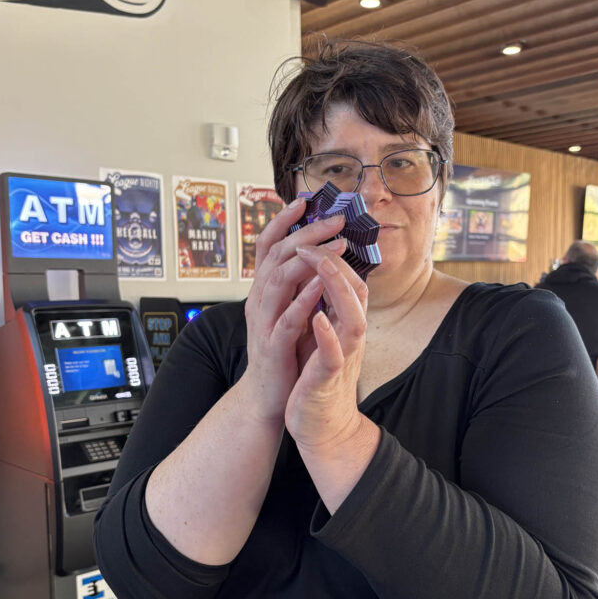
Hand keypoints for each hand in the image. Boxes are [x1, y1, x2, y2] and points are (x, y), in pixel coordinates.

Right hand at [241, 200, 346, 422]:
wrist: (267, 396)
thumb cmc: (282, 352)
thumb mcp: (287, 310)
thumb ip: (296, 284)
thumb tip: (316, 254)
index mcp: (264, 289)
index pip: (269, 246)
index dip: (284, 221)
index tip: (306, 202)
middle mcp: (259, 300)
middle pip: (277, 254)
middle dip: (307, 233)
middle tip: (336, 218)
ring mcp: (264, 321)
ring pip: (278, 279)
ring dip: (309, 259)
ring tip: (338, 244)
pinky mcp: (274, 345)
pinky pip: (288, 317)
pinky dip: (303, 298)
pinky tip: (320, 285)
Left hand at [284, 244, 368, 449]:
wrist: (322, 427)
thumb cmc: (319, 380)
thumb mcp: (325, 336)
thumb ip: (327, 308)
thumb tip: (322, 274)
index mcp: (345, 324)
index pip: (349, 280)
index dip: (335, 253)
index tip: (315, 232)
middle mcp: (350, 337)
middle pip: (356, 291)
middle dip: (337, 262)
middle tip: (316, 237)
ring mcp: (343, 357)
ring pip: (353, 319)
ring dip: (338, 290)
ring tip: (322, 264)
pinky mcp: (328, 380)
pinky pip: (333, 355)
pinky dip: (327, 335)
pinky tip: (317, 318)